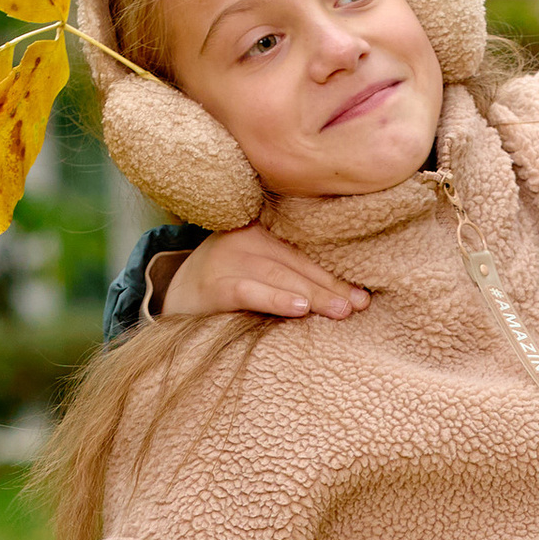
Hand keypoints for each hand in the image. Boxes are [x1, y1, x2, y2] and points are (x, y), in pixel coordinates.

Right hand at [162, 231, 369, 320]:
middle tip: (359, 305)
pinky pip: (250, 291)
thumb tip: (346, 294)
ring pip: (279, 276)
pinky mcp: (214, 284)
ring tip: (340, 309)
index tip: (364, 294)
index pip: (305, 252)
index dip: (335, 272)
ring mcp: (228, 259)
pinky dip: (276, 300)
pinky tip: (299, 309)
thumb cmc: (229, 287)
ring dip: (313, 294)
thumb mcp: (260, 269)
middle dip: (330, 286)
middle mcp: (246, 238)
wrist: (174, 298)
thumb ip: (291, 271)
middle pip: (297, 262)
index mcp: (263, 230)